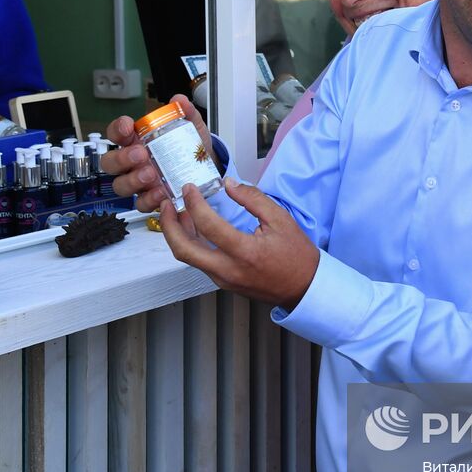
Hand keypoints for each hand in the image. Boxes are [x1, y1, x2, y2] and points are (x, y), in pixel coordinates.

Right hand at [101, 94, 212, 212]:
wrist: (204, 167)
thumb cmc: (187, 146)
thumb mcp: (189, 126)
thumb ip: (185, 112)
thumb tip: (180, 100)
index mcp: (135, 140)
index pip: (116, 133)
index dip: (117, 129)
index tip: (128, 126)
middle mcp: (131, 162)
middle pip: (109, 162)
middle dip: (121, 158)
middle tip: (140, 154)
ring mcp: (138, 182)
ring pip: (120, 185)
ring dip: (132, 180)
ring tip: (151, 174)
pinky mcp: (149, 198)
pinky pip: (141, 203)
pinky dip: (149, 199)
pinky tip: (161, 192)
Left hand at [158, 180, 318, 309]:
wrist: (305, 287)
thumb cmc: (296, 254)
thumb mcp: (281, 219)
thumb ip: (253, 199)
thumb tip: (228, 183)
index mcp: (245, 252)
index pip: (208, 225)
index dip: (194, 203)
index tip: (189, 188)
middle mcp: (228, 270)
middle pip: (183, 250)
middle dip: (168, 225)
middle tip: (166, 204)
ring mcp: (224, 279)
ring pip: (188, 257)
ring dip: (177, 234)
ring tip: (176, 211)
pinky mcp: (224, 282)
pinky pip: (200, 262)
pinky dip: (191, 242)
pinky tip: (193, 227)